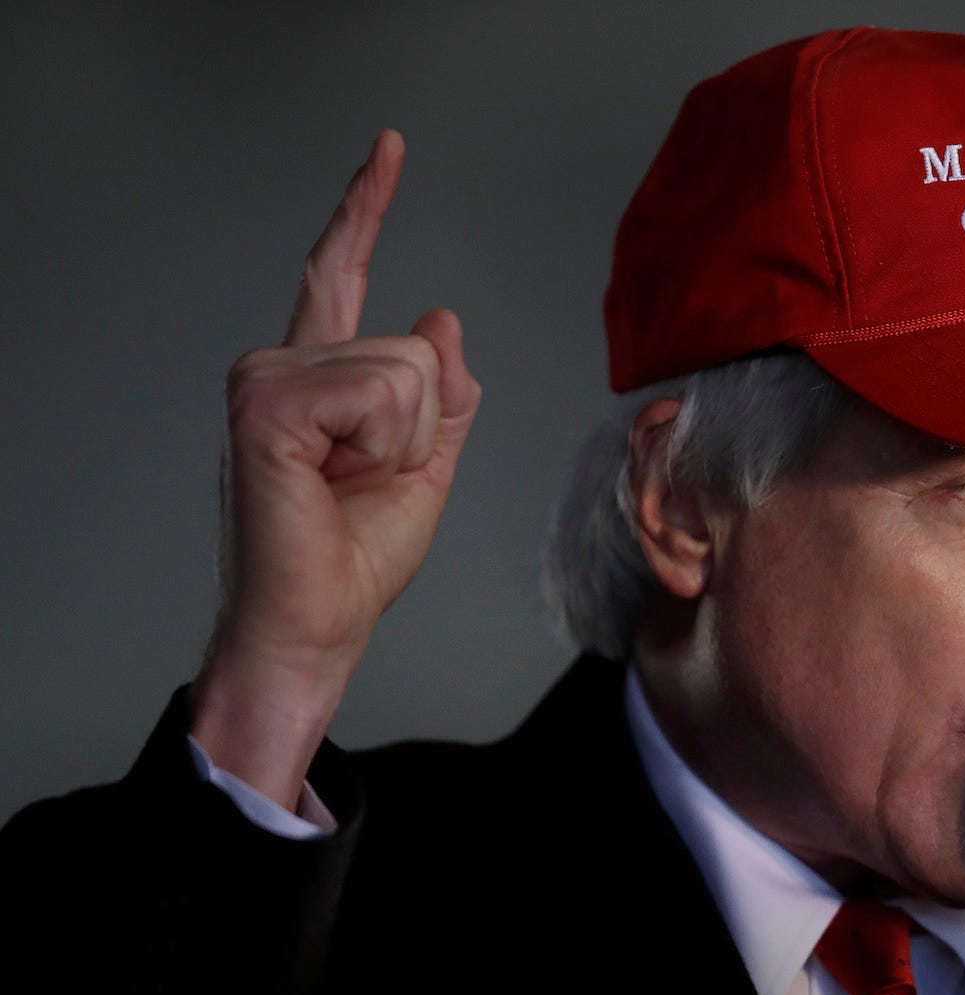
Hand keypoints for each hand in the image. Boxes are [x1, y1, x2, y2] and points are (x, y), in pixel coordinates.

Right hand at [190, 130, 482, 807]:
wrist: (320, 620)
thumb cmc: (356, 557)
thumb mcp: (428, 467)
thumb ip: (443, 395)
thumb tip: (443, 317)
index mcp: (320, 378)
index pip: (340, 272)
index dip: (366, 209)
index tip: (388, 149)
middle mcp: (284, 365)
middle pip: (416, 347)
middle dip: (422, 429)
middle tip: (365, 482)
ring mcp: (267, 379)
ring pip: (407, 370)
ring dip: (403, 444)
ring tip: (347, 483)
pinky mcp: (266, 403)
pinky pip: (382, 393)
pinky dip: (383, 447)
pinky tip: (333, 478)